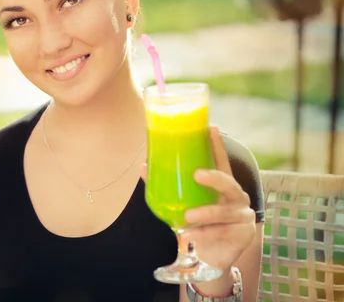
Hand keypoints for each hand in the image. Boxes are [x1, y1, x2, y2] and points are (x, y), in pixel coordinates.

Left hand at [180, 127, 255, 271]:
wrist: (209, 258)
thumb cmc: (197, 224)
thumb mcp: (182, 204)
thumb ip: (167, 186)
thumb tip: (144, 167)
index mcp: (223, 186)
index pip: (221, 161)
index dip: (217, 145)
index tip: (210, 128)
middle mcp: (236, 196)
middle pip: (229, 182)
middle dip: (214, 177)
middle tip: (197, 174)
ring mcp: (242, 215)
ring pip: (224, 211)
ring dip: (206, 212)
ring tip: (187, 216)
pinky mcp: (244, 233)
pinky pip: (222, 231)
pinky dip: (205, 233)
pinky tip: (191, 234)